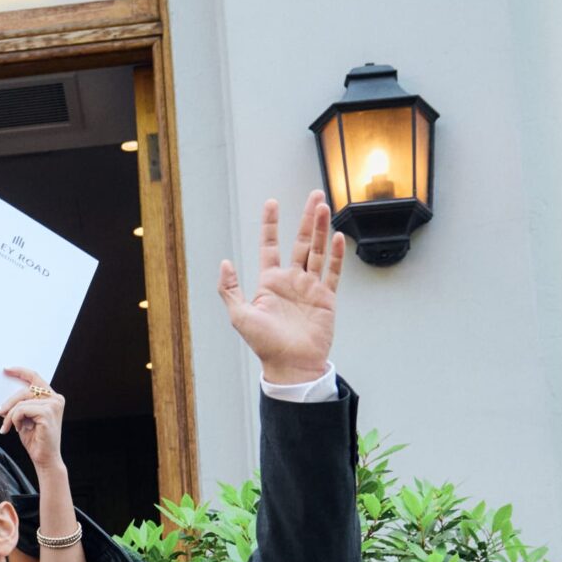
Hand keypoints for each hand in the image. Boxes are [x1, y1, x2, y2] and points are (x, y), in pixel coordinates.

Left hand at [0, 368, 66, 476]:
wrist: (44, 459)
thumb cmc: (35, 440)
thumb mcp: (24, 419)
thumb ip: (19, 406)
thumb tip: (3, 400)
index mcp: (53, 398)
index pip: (35, 377)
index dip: (20, 371)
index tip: (6, 369)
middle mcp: (56, 399)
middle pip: (24, 390)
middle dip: (8, 403)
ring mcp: (53, 405)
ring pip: (21, 402)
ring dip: (9, 416)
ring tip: (9, 428)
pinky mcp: (47, 413)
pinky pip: (21, 410)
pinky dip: (14, 420)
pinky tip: (19, 430)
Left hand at [216, 193, 341, 385]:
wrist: (291, 365)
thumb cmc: (264, 344)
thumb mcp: (239, 316)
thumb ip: (231, 289)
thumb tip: (224, 262)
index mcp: (269, 282)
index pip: (270, 246)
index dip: (271, 225)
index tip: (272, 203)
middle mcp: (291, 281)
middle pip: (301, 243)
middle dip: (307, 219)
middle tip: (314, 196)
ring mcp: (310, 288)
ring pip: (318, 252)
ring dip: (321, 229)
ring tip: (325, 208)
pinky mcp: (326, 298)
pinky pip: (332, 273)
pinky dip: (336, 255)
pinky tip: (336, 237)